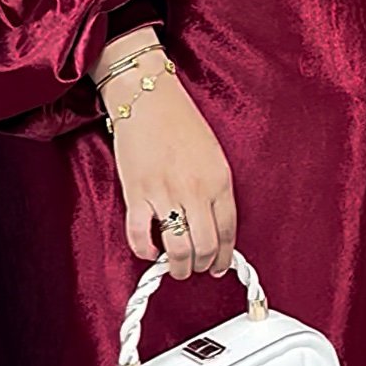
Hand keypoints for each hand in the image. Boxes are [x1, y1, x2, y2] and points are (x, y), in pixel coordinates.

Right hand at [94, 41, 236, 277]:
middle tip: (197, 268)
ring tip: (176, 266)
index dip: (225, 256)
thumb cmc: (180, 121)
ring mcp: (165, 194)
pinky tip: (149, 250)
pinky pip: (140, 236)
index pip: (229, 232)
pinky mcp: (137, 194)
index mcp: (219, 180)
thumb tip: (213, 225)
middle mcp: (195, 190)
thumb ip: (215, 190)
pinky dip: (145, 251)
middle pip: (206, 247)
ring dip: (179, 266)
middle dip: (202, 266)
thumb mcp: (213, 155)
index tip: (220, 266)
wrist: (146, 97)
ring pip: (178, 249)